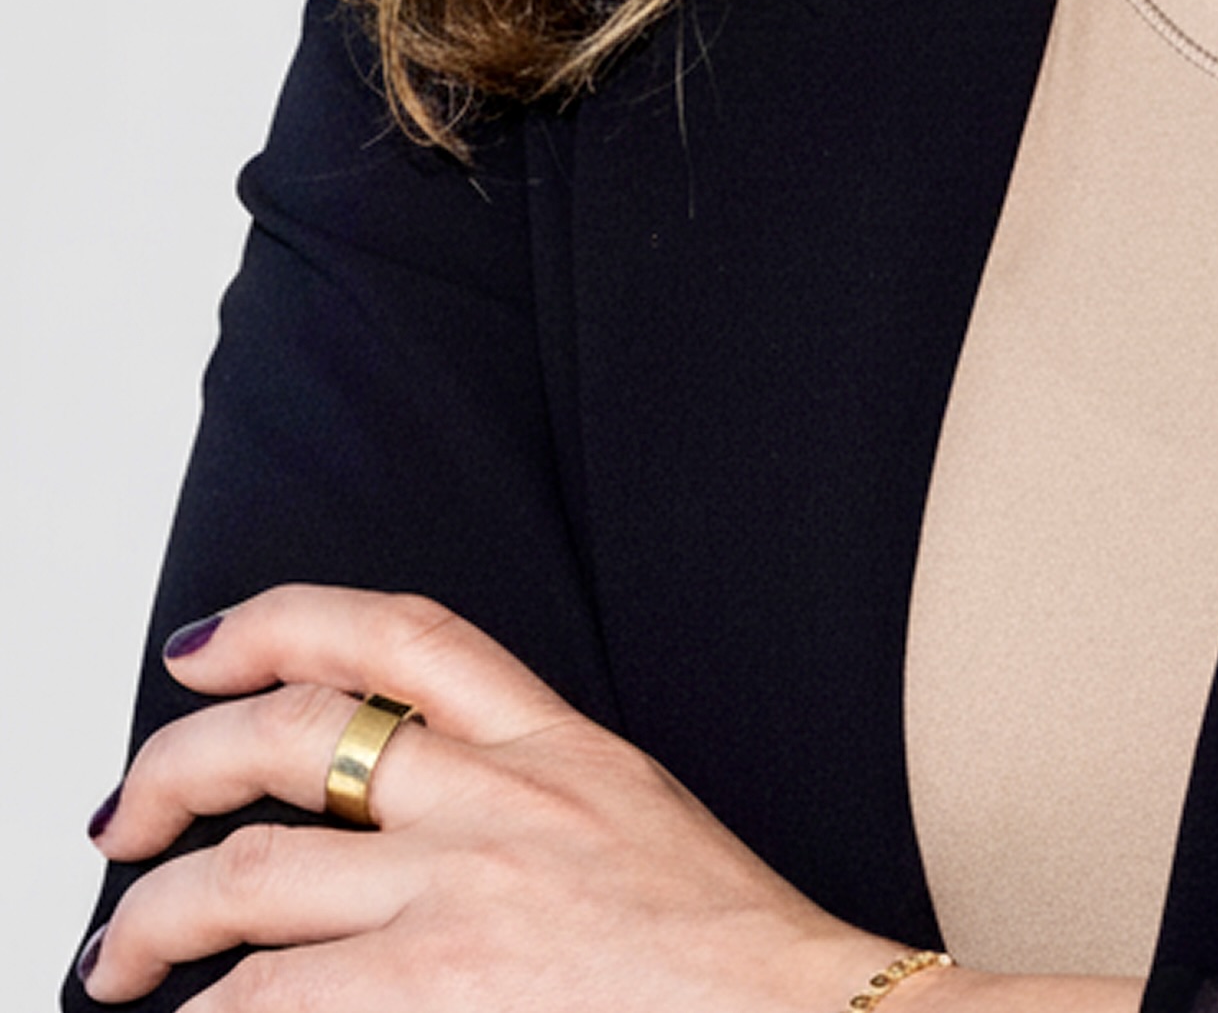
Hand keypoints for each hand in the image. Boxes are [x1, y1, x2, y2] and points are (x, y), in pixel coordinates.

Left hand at [81, 583, 907, 1007]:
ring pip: (247, 877)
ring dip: (150, 921)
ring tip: (115, 962)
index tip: (206, 650)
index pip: (401, 632)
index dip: (282, 620)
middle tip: (125, 820)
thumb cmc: (724, 955)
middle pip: (291, 737)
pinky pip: (270, 1000)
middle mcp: (498, 802)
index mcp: (555, 747)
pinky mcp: (432, 997)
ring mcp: (458, 899)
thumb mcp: (630, 822)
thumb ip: (524, 801)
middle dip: (175, 771)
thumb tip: (395, 827)